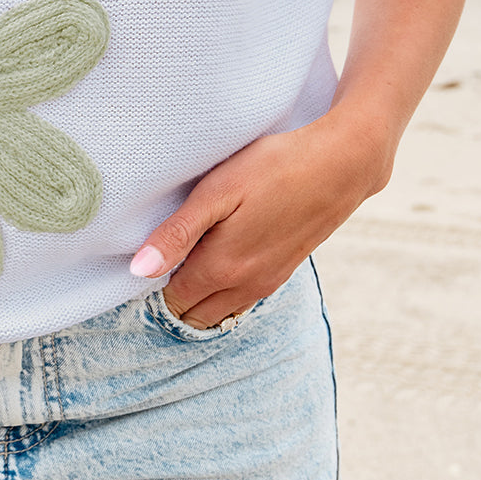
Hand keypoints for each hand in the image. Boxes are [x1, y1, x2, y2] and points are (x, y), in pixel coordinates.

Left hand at [129, 110, 391, 326]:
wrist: (341, 165)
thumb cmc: (273, 168)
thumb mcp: (217, 192)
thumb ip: (177, 233)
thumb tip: (139, 270)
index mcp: (222, 269)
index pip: (173, 300)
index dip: (155, 281)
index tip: (150, 253)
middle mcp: (245, 286)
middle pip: (195, 314)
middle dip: (175, 296)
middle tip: (167, 255)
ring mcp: (268, 282)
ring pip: (221, 311)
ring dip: (201, 296)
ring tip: (190, 255)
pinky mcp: (285, 270)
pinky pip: (244, 298)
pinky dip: (226, 291)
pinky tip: (224, 256)